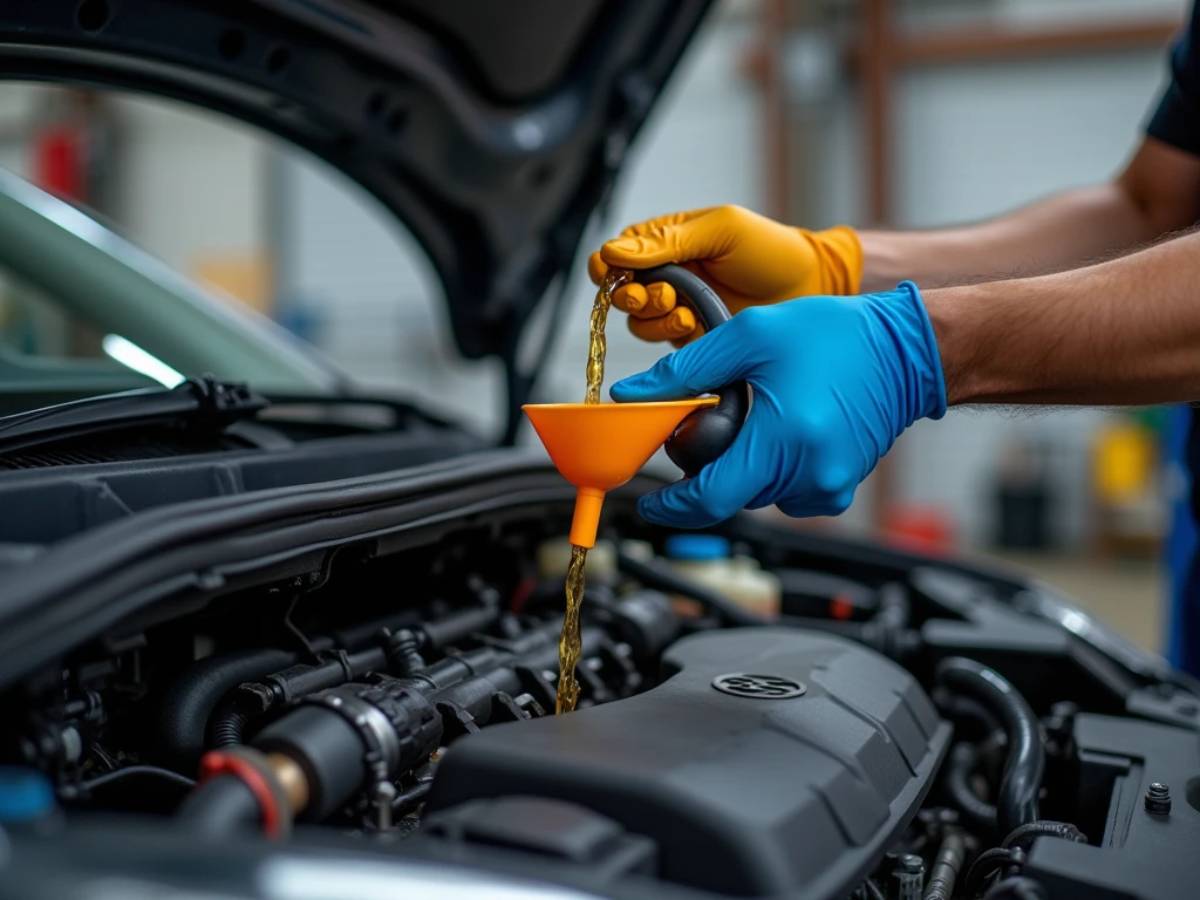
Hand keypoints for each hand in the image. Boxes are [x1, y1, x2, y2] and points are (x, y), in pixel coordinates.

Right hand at [587, 205, 861, 344]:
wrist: (809, 287)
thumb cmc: (768, 249)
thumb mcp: (719, 230)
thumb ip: (667, 242)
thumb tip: (612, 251)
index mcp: (666, 242)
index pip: (616, 253)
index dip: (606, 266)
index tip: (612, 274)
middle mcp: (666, 276)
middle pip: (621, 292)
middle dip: (632, 296)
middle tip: (661, 295)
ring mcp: (677, 308)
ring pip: (638, 322)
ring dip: (654, 318)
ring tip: (683, 309)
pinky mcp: (692, 338)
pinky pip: (663, 344)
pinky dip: (671, 335)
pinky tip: (694, 323)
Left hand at [609, 282, 945, 525]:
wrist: (907, 350)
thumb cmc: (834, 336)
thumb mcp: (751, 336)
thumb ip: (686, 369)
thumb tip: (632, 395)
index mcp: (784, 441)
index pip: (711, 499)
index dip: (673, 507)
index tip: (650, 503)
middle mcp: (809, 475)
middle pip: (731, 495)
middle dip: (710, 469)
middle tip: (706, 427)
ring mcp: (829, 488)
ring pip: (757, 494)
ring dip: (743, 466)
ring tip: (757, 418)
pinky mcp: (840, 490)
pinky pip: (786, 493)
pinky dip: (772, 470)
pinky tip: (784, 431)